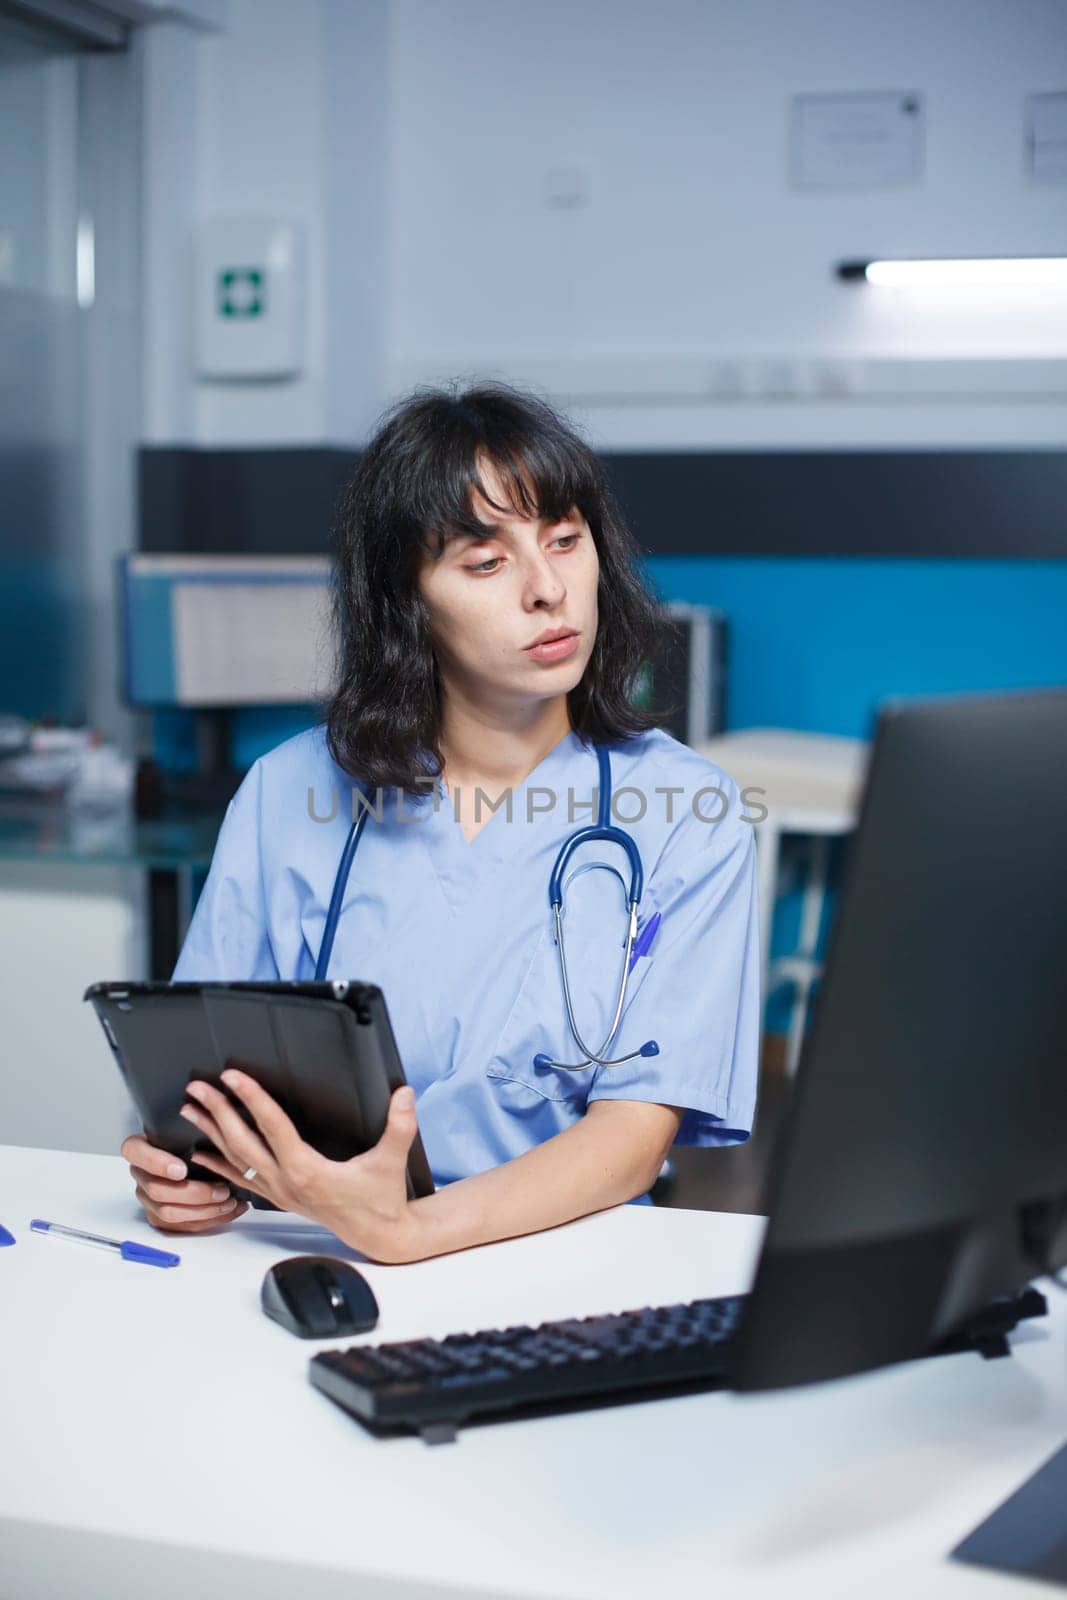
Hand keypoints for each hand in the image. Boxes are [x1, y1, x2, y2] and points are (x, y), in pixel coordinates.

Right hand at [121, 1134, 249, 1233]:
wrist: (191, 1155)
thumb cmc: (190, 1139)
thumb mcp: (188, 1127)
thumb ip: (195, 1123)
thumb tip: (215, 1113)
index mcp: (140, 1148)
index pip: (136, 1153)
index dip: (158, 1163)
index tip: (182, 1168)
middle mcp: (140, 1174)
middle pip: (157, 1190)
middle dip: (194, 1193)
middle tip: (221, 1189)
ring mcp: (148, 1198)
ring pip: (168, 1212)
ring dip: (204, 1210)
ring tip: (229, 1200)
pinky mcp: (159, 1217)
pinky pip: (181, 1226)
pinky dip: (210, 1220)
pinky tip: (231, 1210)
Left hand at [178, 1070, 421, 1262]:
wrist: (379, 1235)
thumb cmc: (383, 1199)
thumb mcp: (392, 1161)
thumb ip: (400, 1126)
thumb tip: (404, 1094)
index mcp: (308, 1170)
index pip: (273, 1126)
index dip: (252, 1098)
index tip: (233, 1077)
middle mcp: (287, 1181)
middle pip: (243, 1141)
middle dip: (218, 1111)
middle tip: (198, 1087)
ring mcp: (279, 1191)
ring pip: (236, 1159)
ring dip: (211, 1133)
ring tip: (190, 1110)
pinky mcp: (280, 1197)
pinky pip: (241, 1179)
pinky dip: (218, 1165)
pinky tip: (200, 1155)